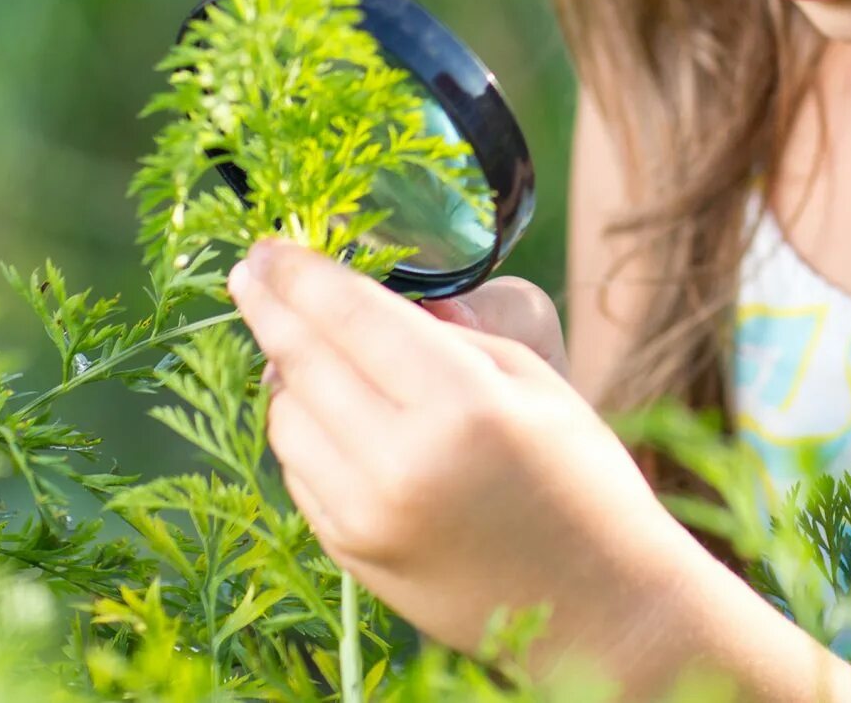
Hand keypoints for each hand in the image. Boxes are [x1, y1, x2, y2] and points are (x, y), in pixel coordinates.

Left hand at [227, 239, 697, 673]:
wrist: (599, 604)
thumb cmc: (583, 479)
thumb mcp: (535, 380)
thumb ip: (451, 333)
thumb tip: (375, 299)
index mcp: (460, 407)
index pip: (351, 317)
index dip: (300, 274)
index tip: (269, 245)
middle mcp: (401, 464)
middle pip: (303, 363)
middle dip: (270, 308)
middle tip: (251, 271)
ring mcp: (368, 518)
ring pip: (286, 421)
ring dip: (285, 375)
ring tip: (300, 347)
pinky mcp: (352, 555)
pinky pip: (300, 474)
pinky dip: (302, 434)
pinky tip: (323, 411)